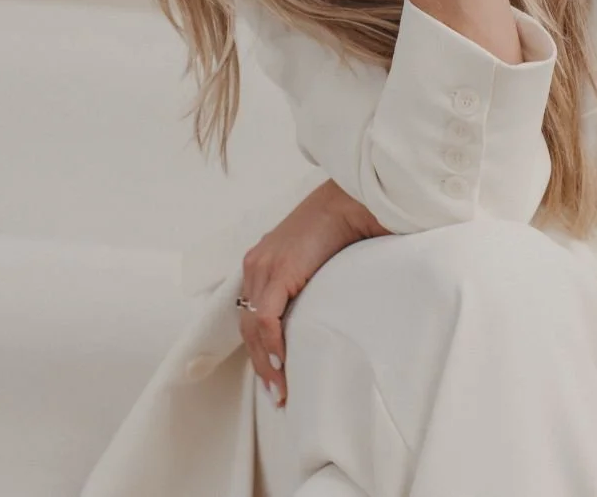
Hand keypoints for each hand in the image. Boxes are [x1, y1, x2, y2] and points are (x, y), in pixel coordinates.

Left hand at [238, 178, 387, 407]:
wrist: (349, 201)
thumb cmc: (340, 227)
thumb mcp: (314, 260)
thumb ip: (307, 283)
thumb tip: (320, 314)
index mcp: (262, 261)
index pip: (251, 313)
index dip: (259, 348)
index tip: (273, 376)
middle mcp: (256, 264)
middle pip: (247, 325)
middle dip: (260, 364)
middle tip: (277, 394)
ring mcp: (264, 266)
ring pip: (252, 326)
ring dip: (265, 363)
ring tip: (280, 390)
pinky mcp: (279, 270)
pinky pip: (266, 318)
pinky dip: (271, 345)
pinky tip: (281, 365)